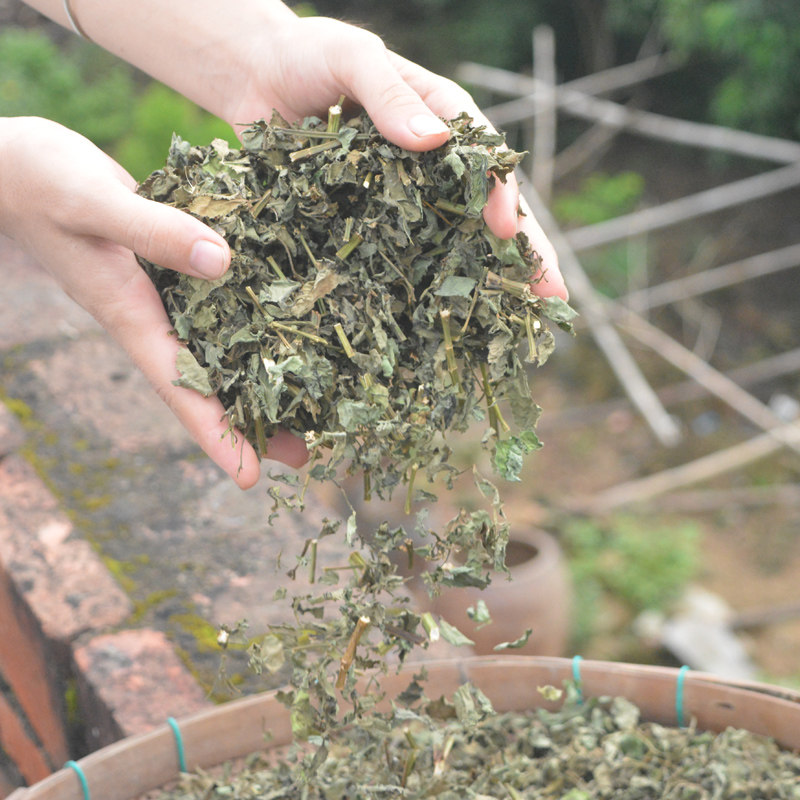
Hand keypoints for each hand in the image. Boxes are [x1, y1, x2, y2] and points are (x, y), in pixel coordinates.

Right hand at [0, 117, 306, 487]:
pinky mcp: (170, 267)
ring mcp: (160, 295)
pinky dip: (249, 321)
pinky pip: (215, 305)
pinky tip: (282, 327)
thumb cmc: (36, 180)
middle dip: (253, 422)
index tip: (250, 478)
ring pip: (217, 349)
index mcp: (127, 313)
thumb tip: (223, 263)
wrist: (12, 164)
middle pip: (208, 384)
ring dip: (260, 378)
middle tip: (308, 455)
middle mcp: (148, 316)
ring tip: (311, 406)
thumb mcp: (91, 201)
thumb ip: (152, 231)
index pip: (177, 388)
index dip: (214, 434)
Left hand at [223, 15, 567, 299]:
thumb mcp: (352, 58)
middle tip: (550, 294)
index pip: (484, 158)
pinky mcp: (370, 218)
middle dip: (520, 250)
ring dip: (481, 275)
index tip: (506, 230)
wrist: (255, 75)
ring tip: (513, 317)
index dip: (501, 194)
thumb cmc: (307, 54)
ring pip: (451, 236)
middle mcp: (430, 161)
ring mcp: (402, 193)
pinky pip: (400, 250)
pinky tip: (441, 316)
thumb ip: (389, 94)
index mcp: (440, 115)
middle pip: (485, 208)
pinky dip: (421, 282)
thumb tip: (434, 142)